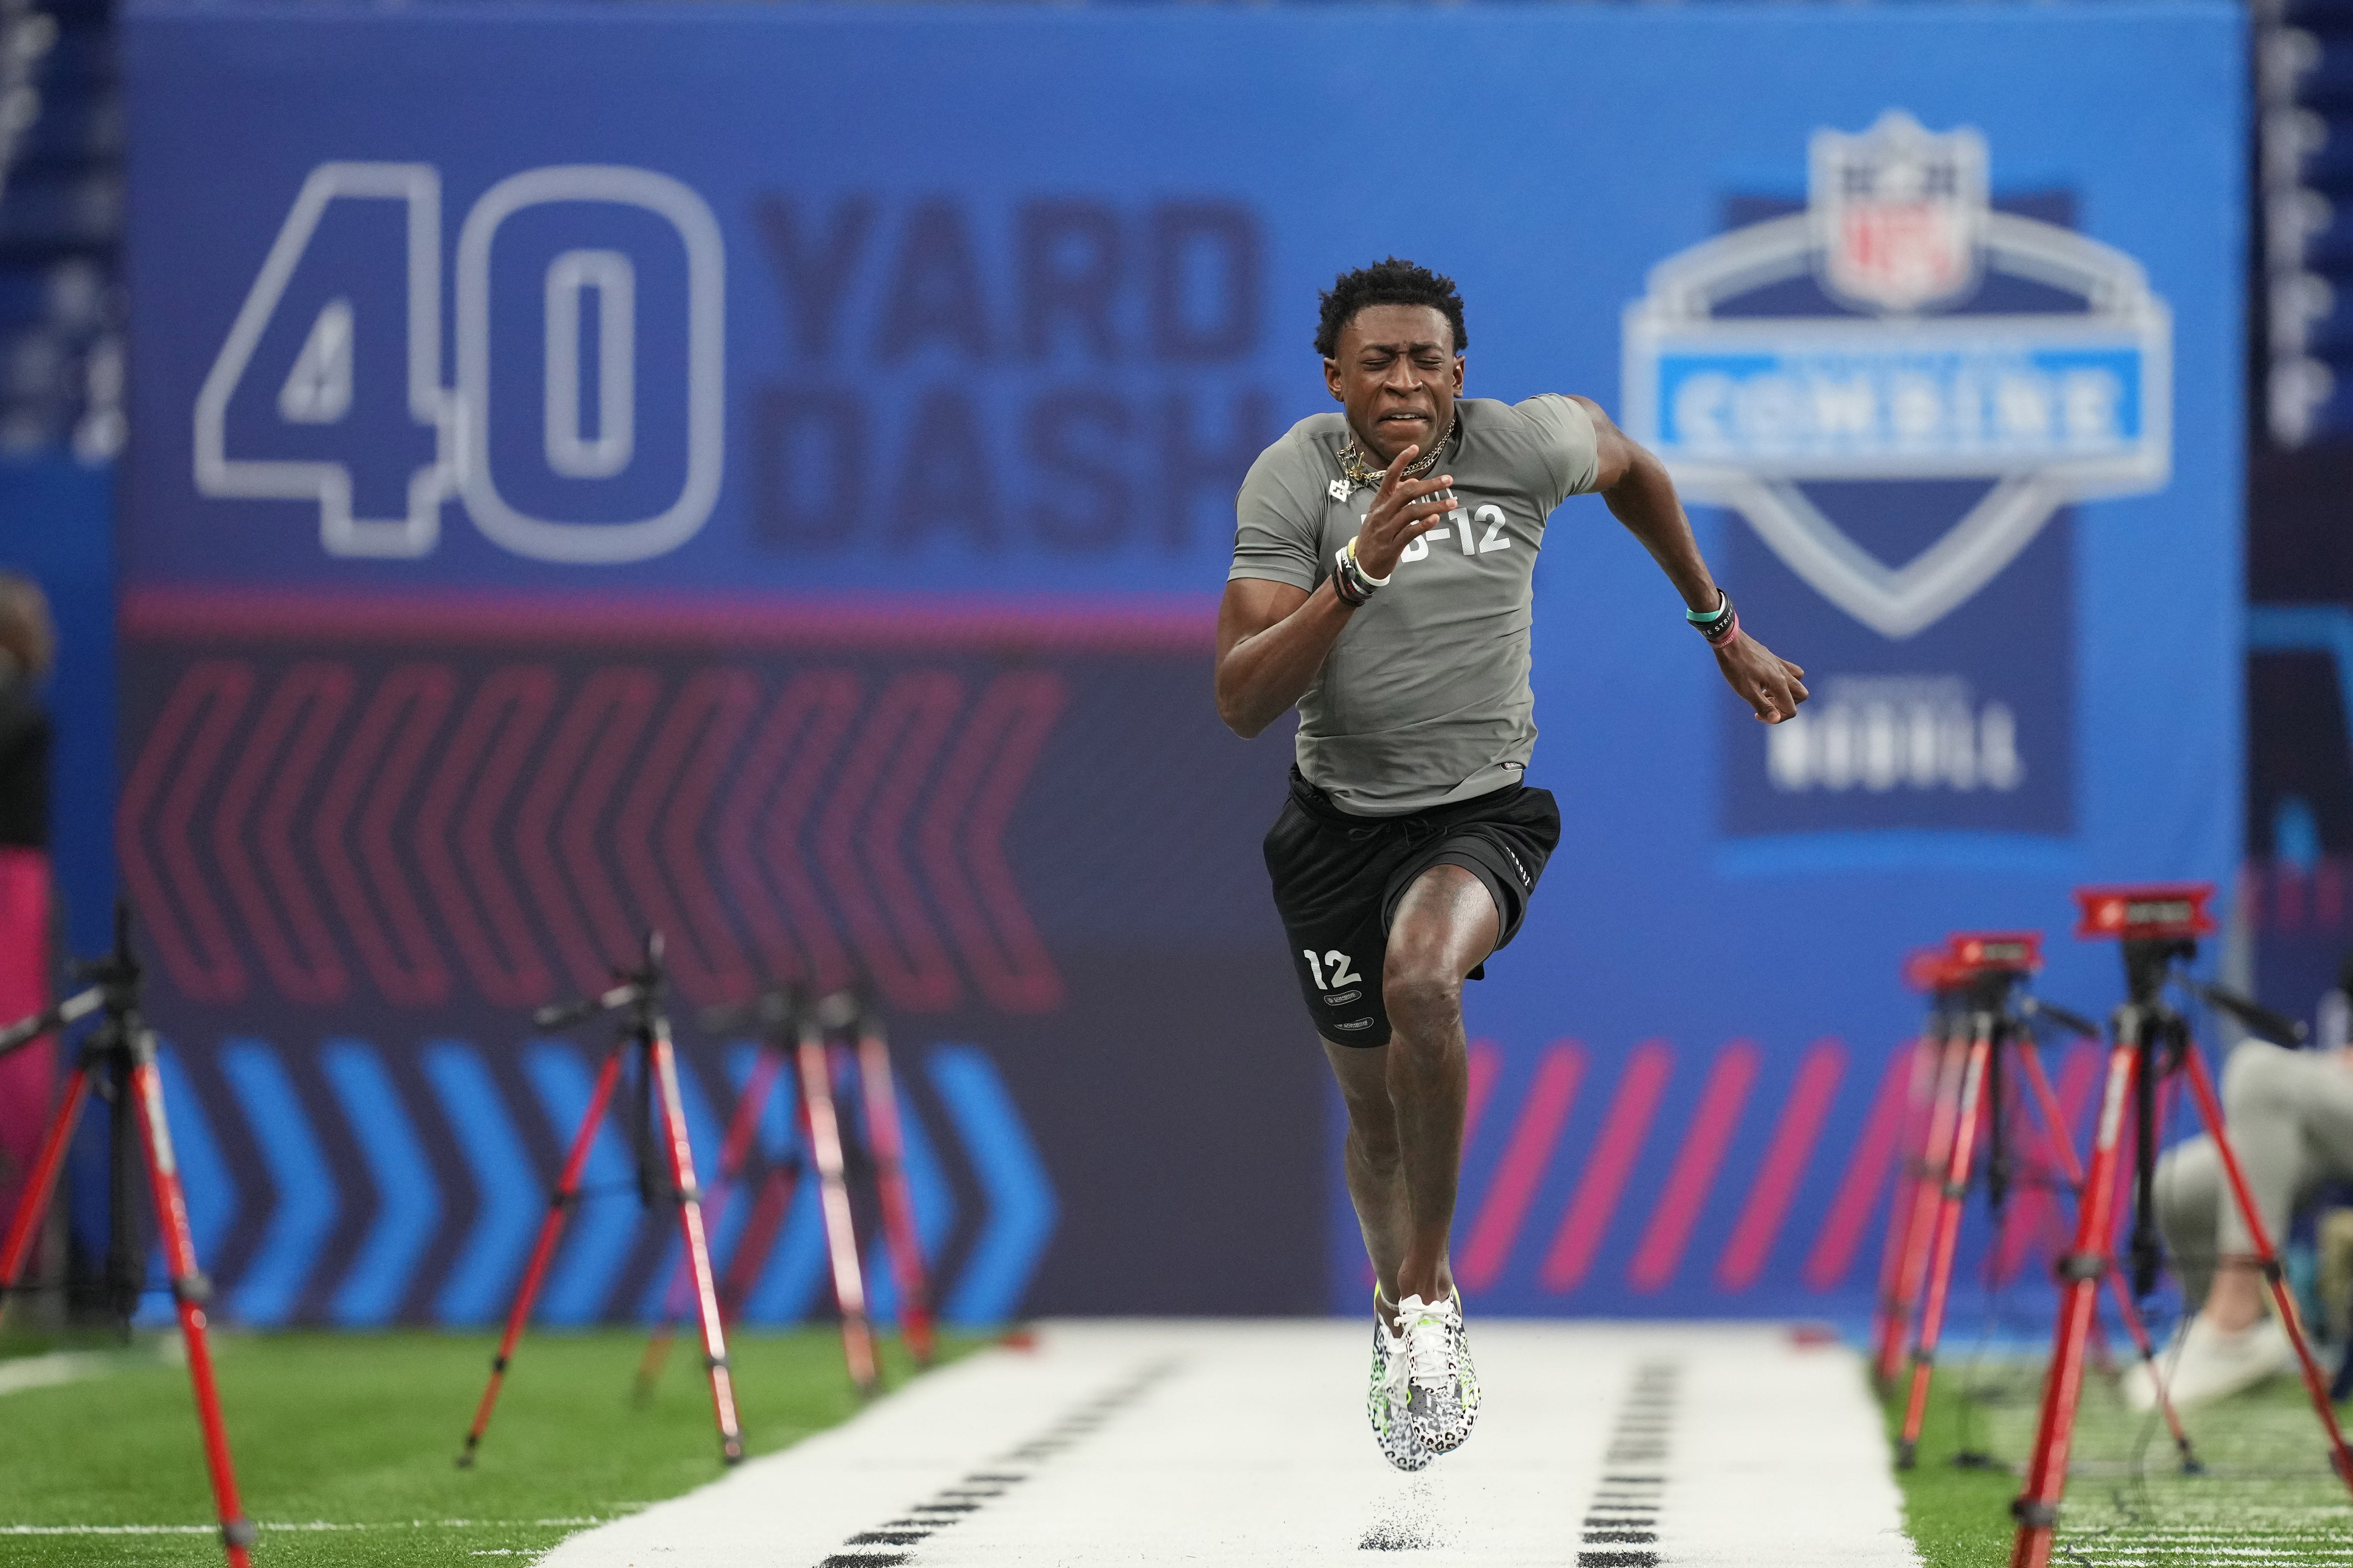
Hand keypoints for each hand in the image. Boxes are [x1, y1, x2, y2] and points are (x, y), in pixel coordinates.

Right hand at [1350, 446, 1456, 580]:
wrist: (1361, 564)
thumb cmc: (1374, 536)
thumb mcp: (1379, 514)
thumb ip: (1394, 497)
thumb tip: (1411, 481)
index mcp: (1379, 503)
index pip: (1389, 477)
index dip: (1401, 461)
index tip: (1414, 448)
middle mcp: (1382, 513)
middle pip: (1407, 493)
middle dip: (1429, 485)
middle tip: (1448, 480)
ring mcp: (1386, 530)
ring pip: (1411, 512)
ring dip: (1434, 506)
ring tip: (1452, 503)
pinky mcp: (1392, 546)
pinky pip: (1409, 533)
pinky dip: (1423, 525)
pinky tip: (1435, 520)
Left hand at [1718, 633, 1807, 722]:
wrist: (1729, 640)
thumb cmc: (1735, 666)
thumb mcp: (1746, 690)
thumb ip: (1763, 705)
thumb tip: (1776, 719)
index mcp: (1779, 683)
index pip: (1791, 709)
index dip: (1777, 718)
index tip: (1758, 715)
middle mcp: (1784, 673)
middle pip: (1801, 695)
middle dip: (1787, 704)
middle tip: (1767, 703)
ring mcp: (1779, 664)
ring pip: (1797, 680)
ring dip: (1787, 691)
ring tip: (1766, 693)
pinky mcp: (1773, 658)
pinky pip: (1788, 669)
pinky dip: (1782, 679)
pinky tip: (1763, 680)